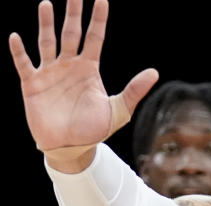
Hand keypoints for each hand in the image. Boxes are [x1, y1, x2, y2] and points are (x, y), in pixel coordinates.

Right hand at [8, 0, 156, 160]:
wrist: (72, 147)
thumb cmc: (94, 129)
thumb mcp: (119, 110)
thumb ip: (134, 90)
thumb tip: (154, 72)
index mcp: (89, 69)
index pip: (95, 38)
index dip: (98, 19)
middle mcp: (69, 66)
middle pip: (70, 33)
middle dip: (73, 13)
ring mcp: (49, 73)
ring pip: (47, 42)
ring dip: (46, 24)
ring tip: (47, 4)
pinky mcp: (33, 85)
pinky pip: (24, 64)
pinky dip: (19, 52)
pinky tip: (16, 37)